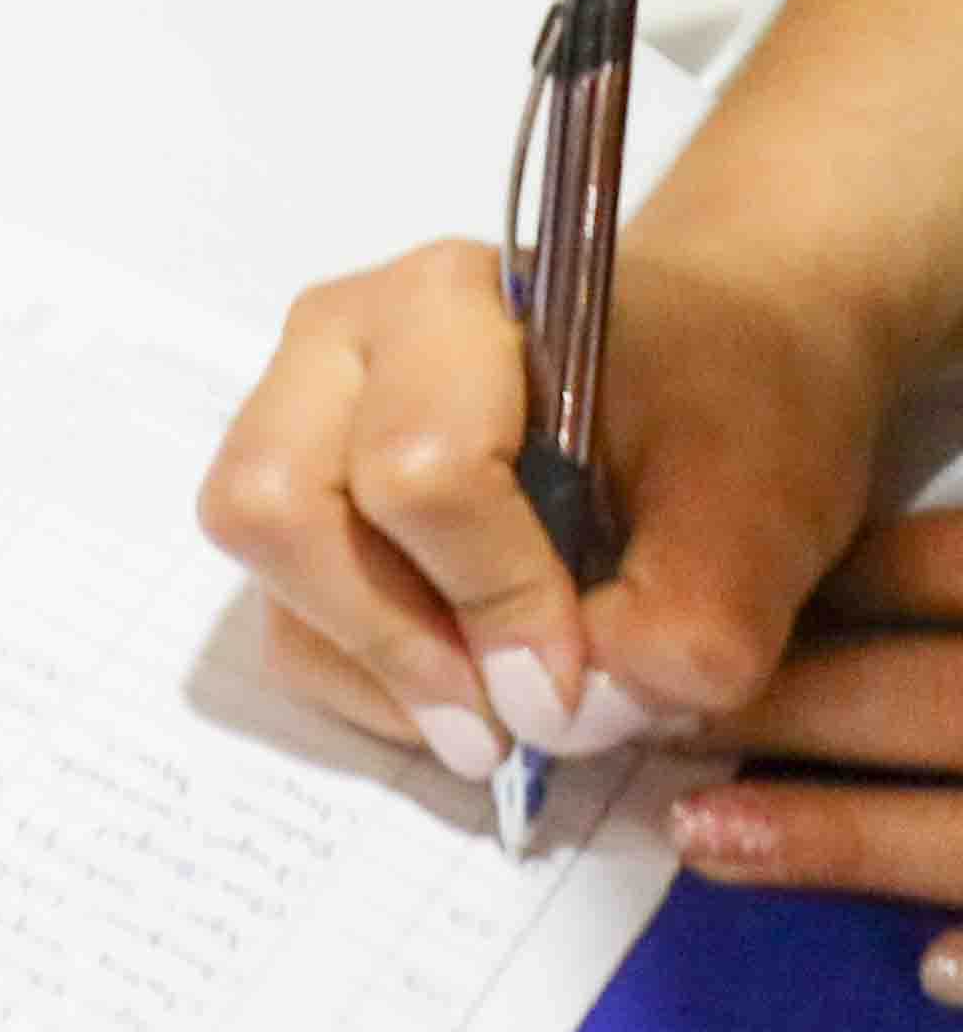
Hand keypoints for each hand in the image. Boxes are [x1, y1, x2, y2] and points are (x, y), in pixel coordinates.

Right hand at [202, 227, 893, 791]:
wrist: (723, 364)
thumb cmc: (739, 408)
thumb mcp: (761, 508)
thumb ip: (686, 622)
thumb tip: (567, 721)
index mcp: (444, 305)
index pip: (416, 469)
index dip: (494, 601)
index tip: (579, 693)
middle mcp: (336, 344)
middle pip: (279, 510)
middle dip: (394, 642)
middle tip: (507, 727)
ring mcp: (296, 418)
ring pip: (269, 575)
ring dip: (380, 676)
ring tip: (497, 726)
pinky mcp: (299, 498)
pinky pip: (282, 618)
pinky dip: (367, 687)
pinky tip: (470, 693)